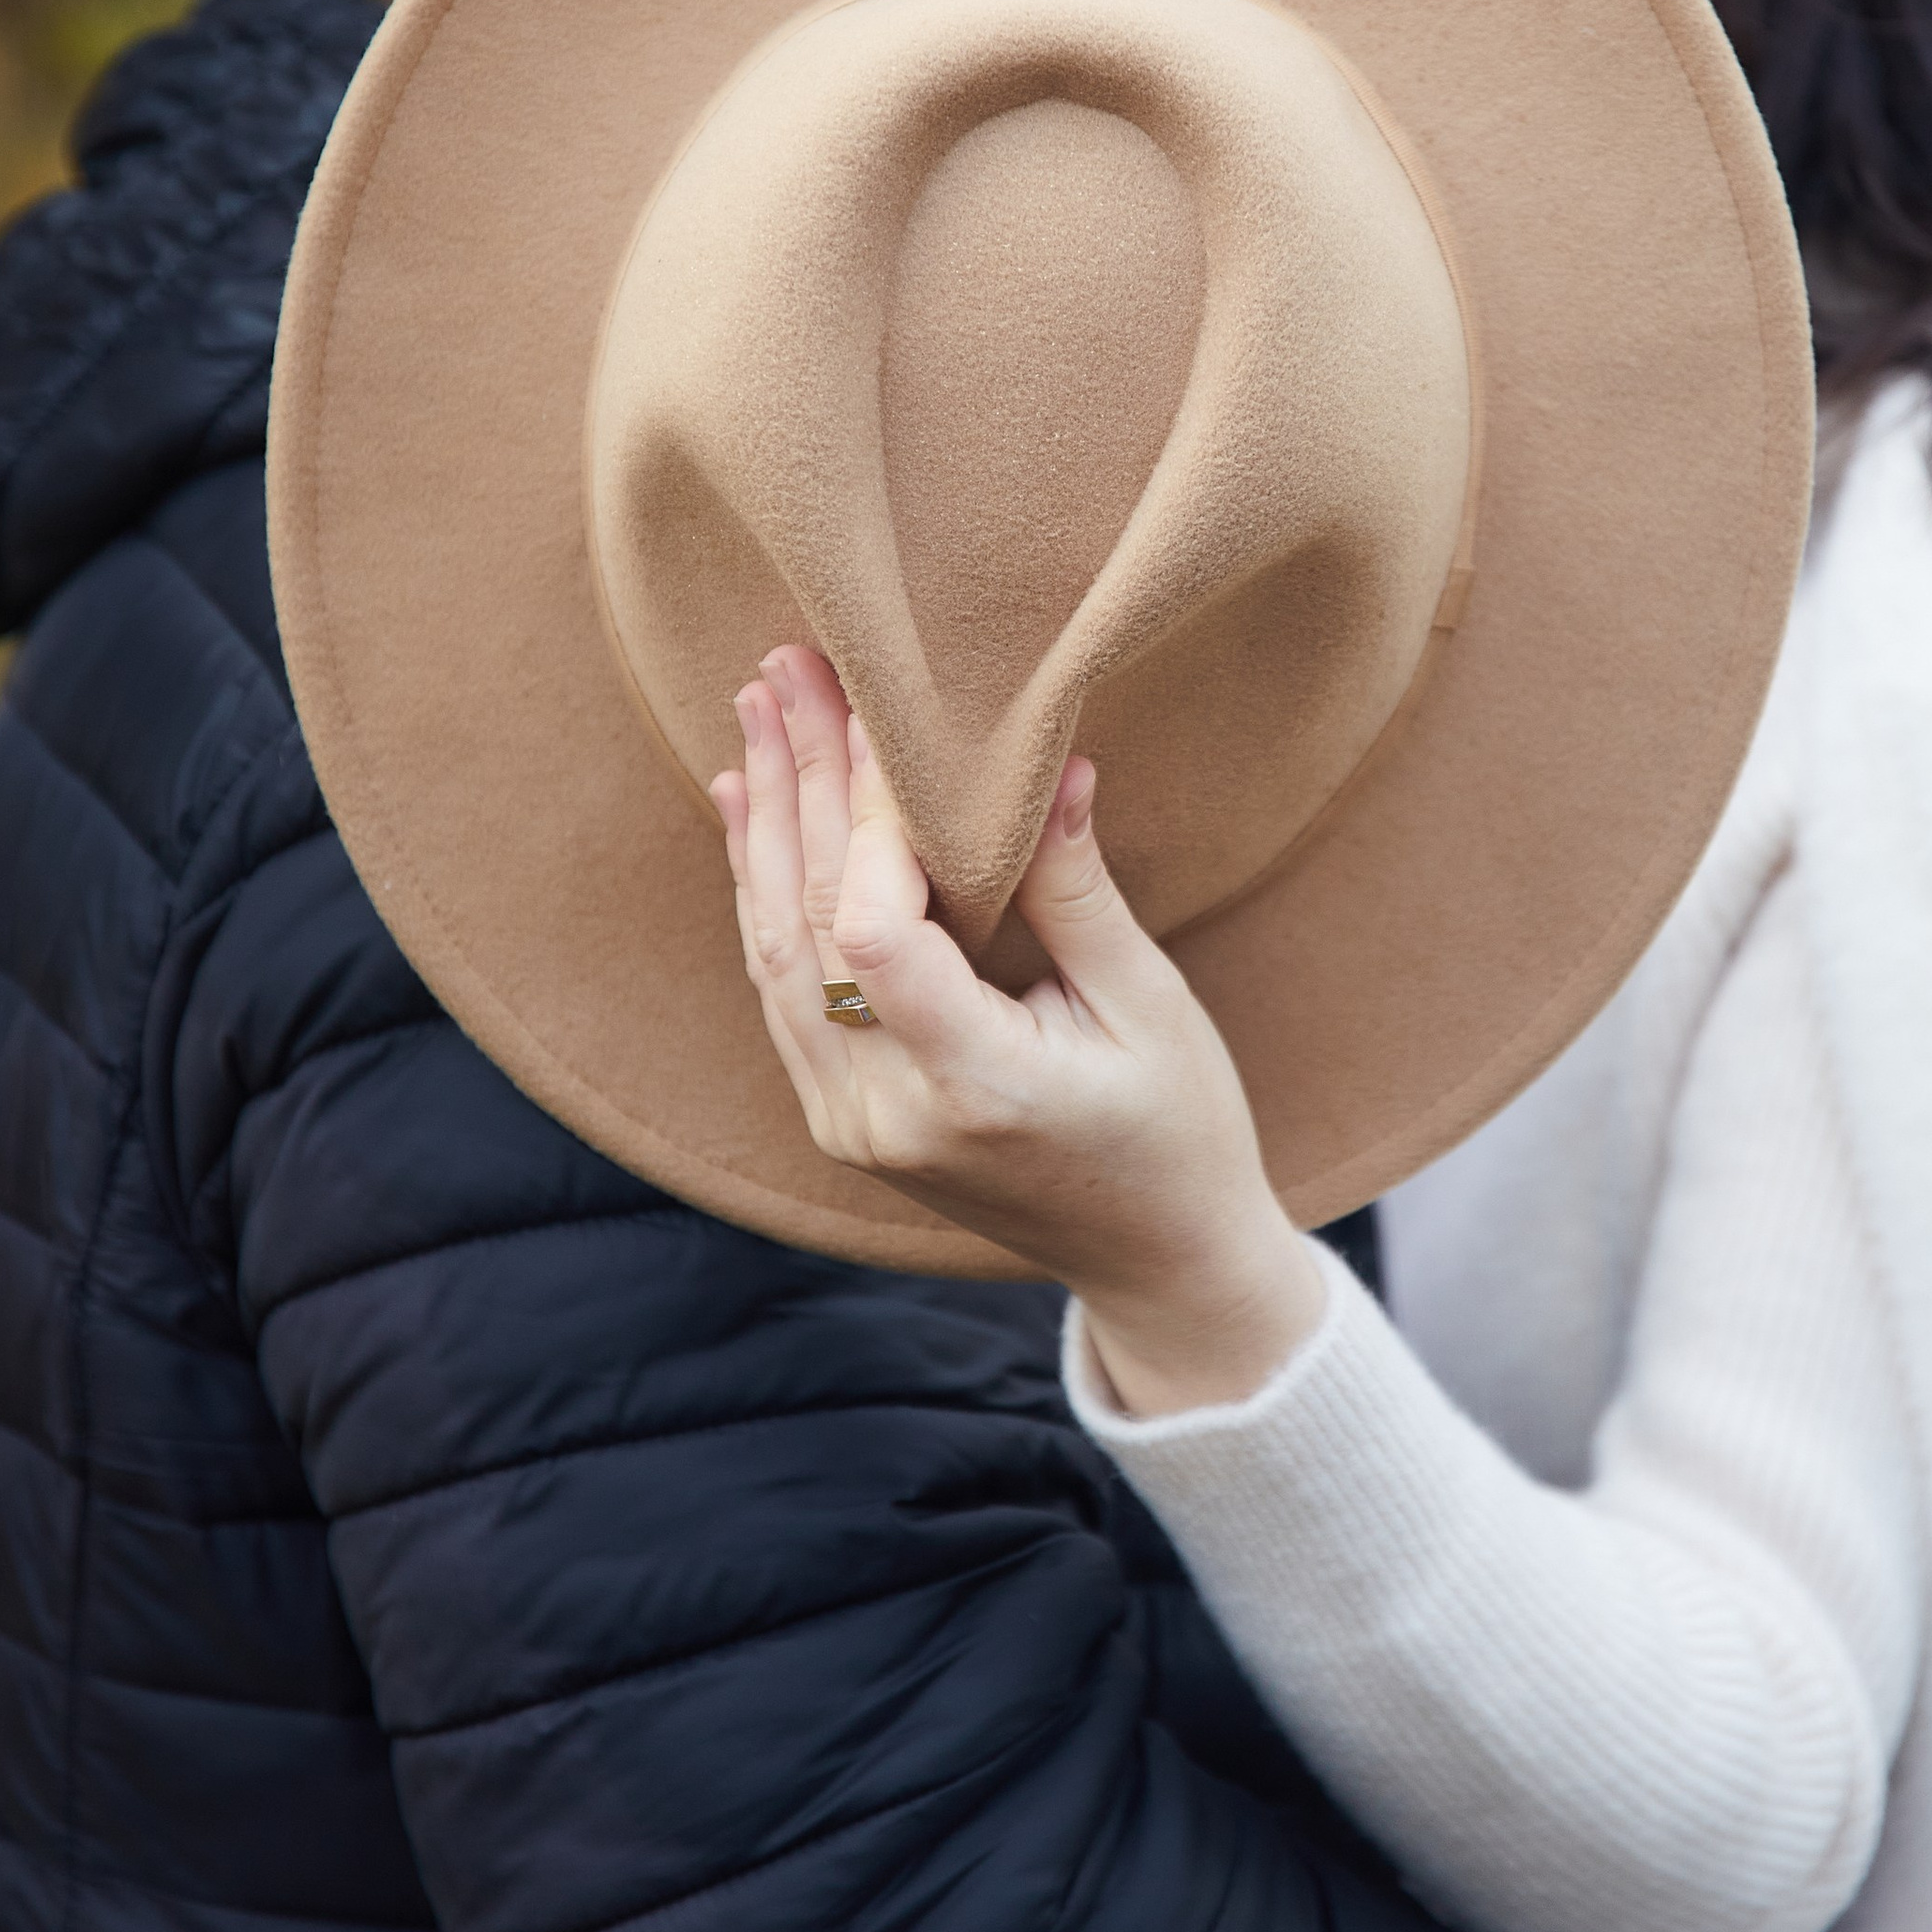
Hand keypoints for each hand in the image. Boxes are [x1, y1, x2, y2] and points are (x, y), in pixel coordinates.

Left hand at [710, 648, 1325, 1405]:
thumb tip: (1048, 757)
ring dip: (765, 827)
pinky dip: (763, 893)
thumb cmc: (1179, 1132)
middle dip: (801, 785)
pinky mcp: (841, 1116)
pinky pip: (779, 989)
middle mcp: (886, 1115)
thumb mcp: (1149, 1004)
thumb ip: (1076, 887)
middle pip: (807, 927)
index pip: (874, 935)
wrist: (1157, 1260)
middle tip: (786, 671)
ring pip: (771, 955)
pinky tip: (752, 812)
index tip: (876, 715)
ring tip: (756, 714)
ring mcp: (849, 1124)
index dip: (866, 819)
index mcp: (973, 1088)